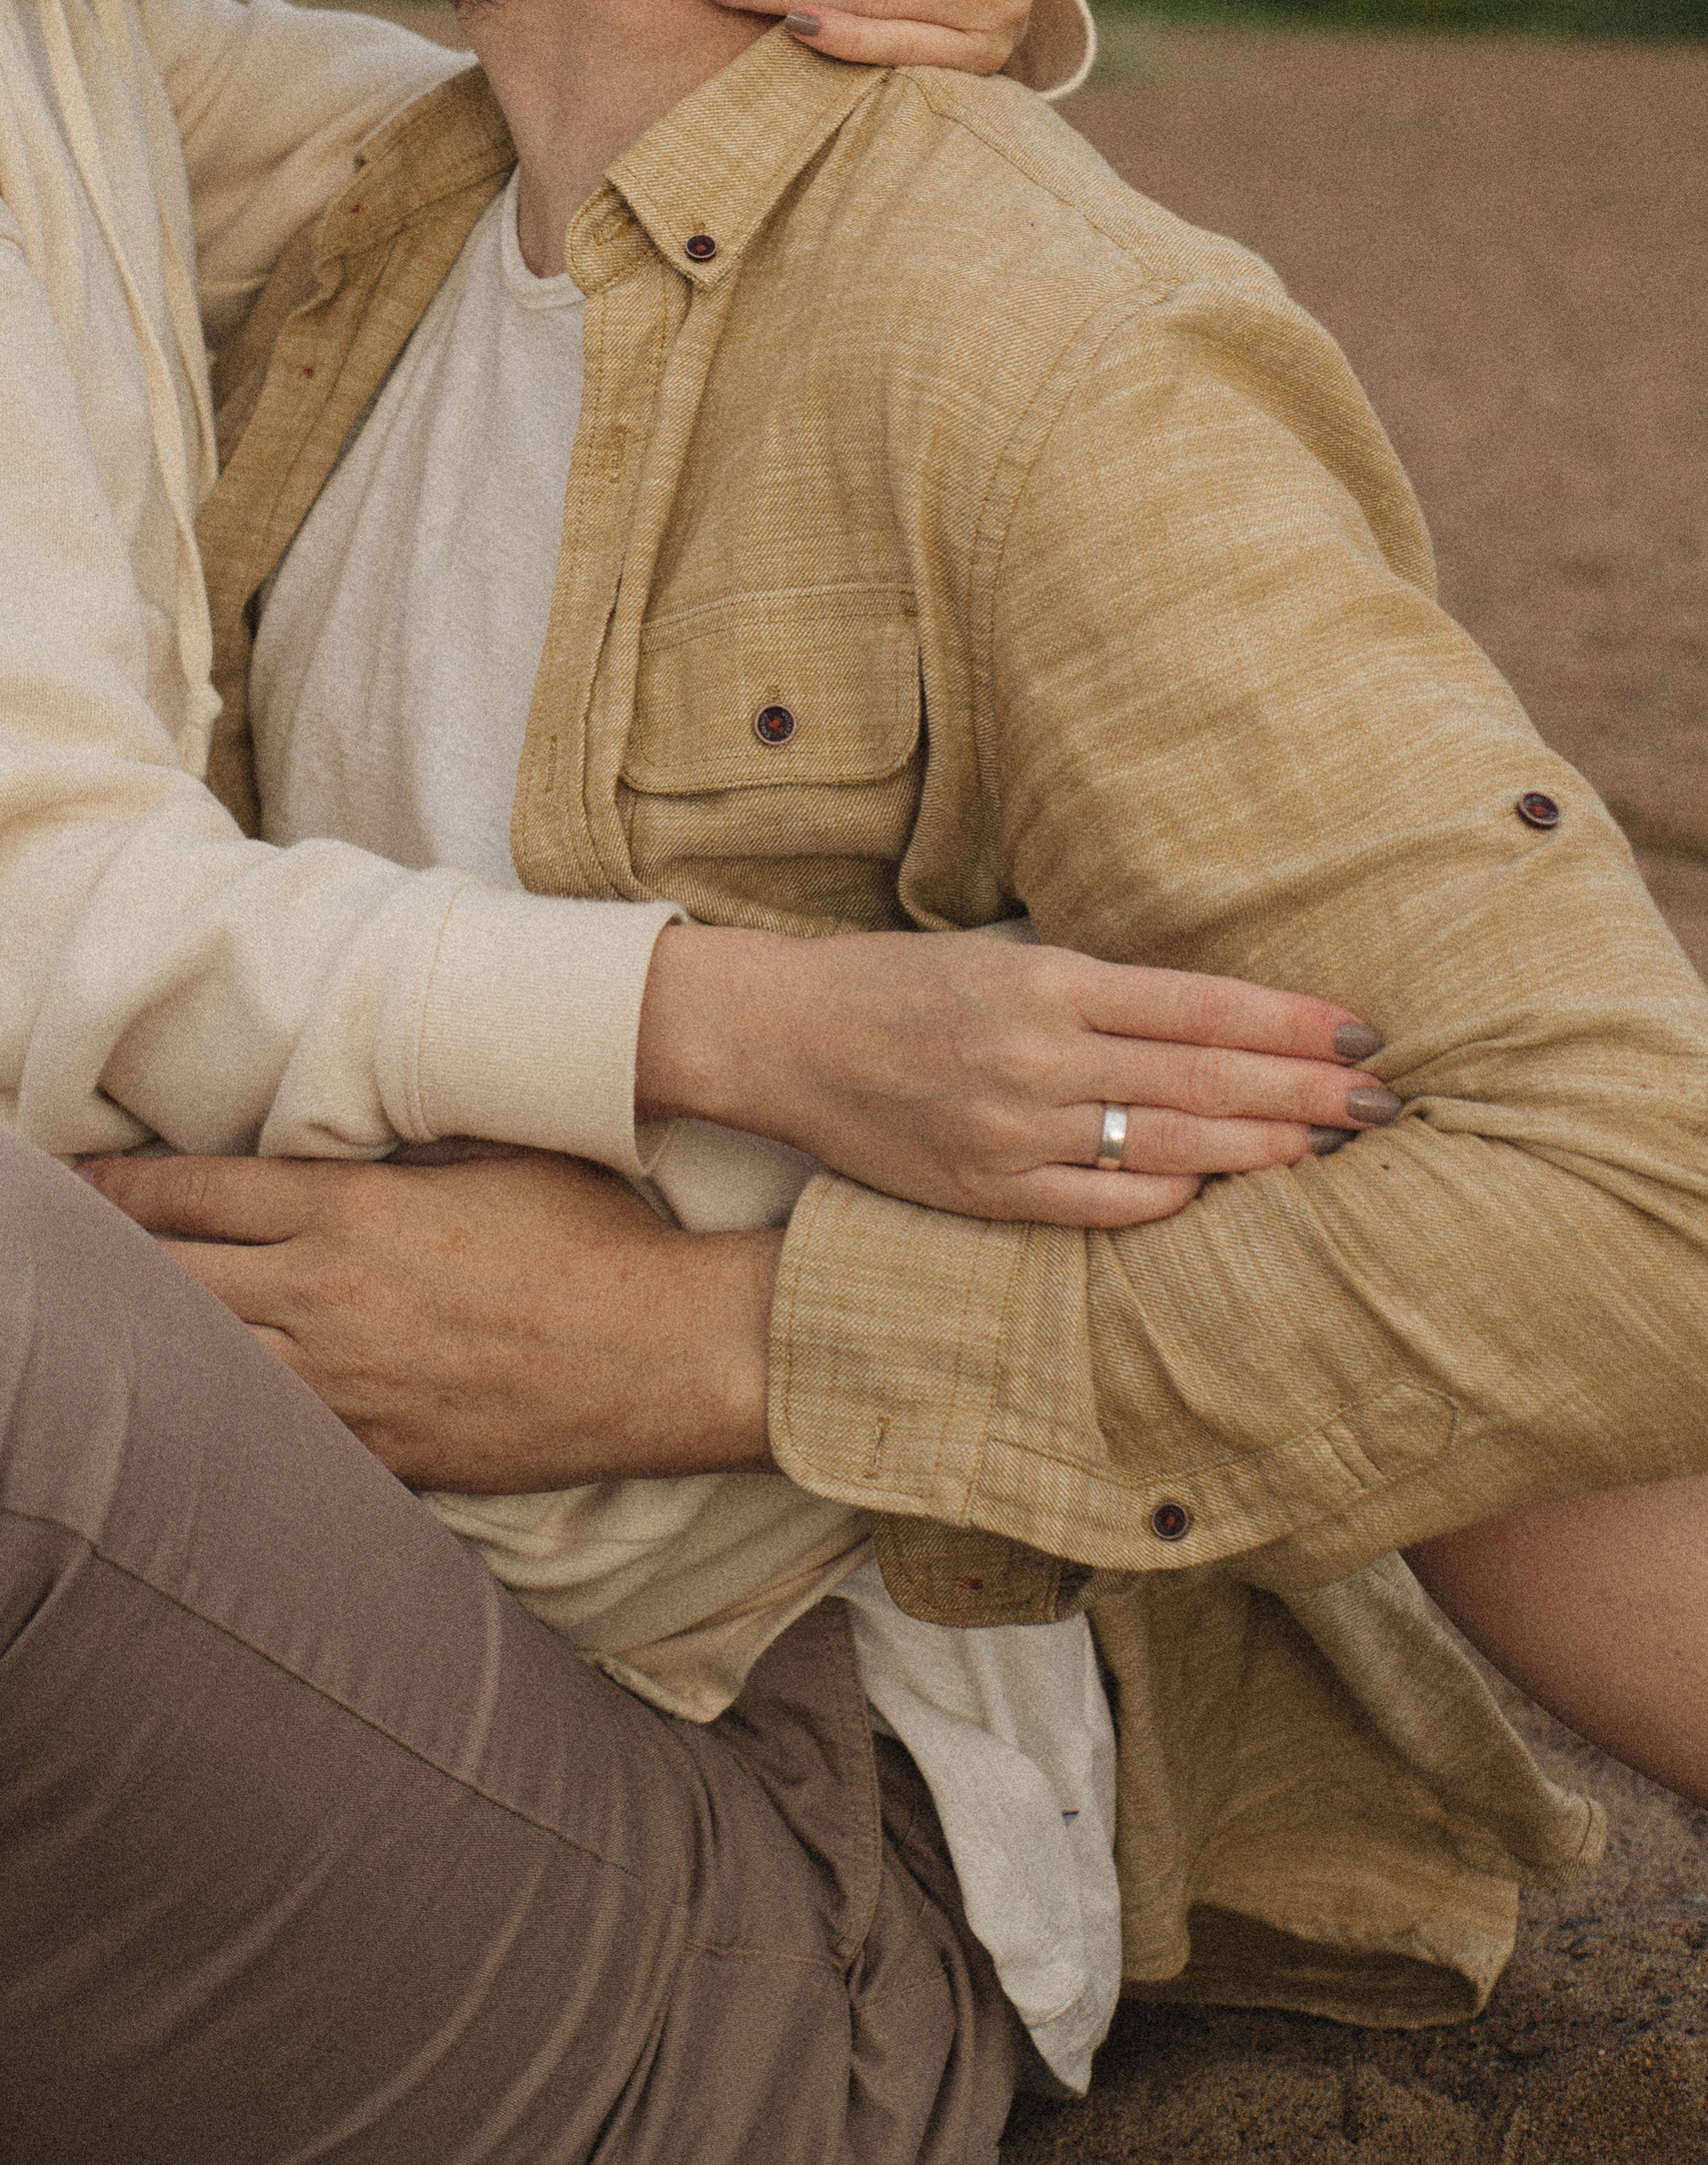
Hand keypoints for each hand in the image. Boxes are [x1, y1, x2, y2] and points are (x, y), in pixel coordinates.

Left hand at [76, 1145, 777, 1488]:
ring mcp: (348, 1388)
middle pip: (173, 1281)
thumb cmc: (590, 1232)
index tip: (67, 1174)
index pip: (194, 1190)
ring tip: (81, 1342)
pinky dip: (216, 1427)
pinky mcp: (382, 1457)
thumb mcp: (488, 1147)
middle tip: (41, 1252)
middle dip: (103, 1264)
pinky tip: (180, 1427)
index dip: (120, 1182)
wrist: (665, 1351)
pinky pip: (271, 1441)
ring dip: (144, 1348)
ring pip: (203, 1367)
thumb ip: (395, 1141)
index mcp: (348, 1210)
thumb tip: (330, 1122)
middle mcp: (327, 1299)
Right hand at [639, 920, 1397, 1228]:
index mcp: (1046, 982)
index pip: (1202, 1006)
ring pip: (1171, 1144)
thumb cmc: (896, 984)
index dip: (1291, 1021)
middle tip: (1382, 1101)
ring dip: (1262, 1147)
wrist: (781, 1036)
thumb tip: (1217, 1020)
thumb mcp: (1001, 959)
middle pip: (1206, 1078)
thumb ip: (1099, 993)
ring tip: (1328, 1146)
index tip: (1361, 1031)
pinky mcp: (990, 1191)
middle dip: (1305, 1091)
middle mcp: (1038, 1056)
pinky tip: (1222, 1186)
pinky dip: (1173, 1194)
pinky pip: (1107, 1205)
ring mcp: (1014, 1130)